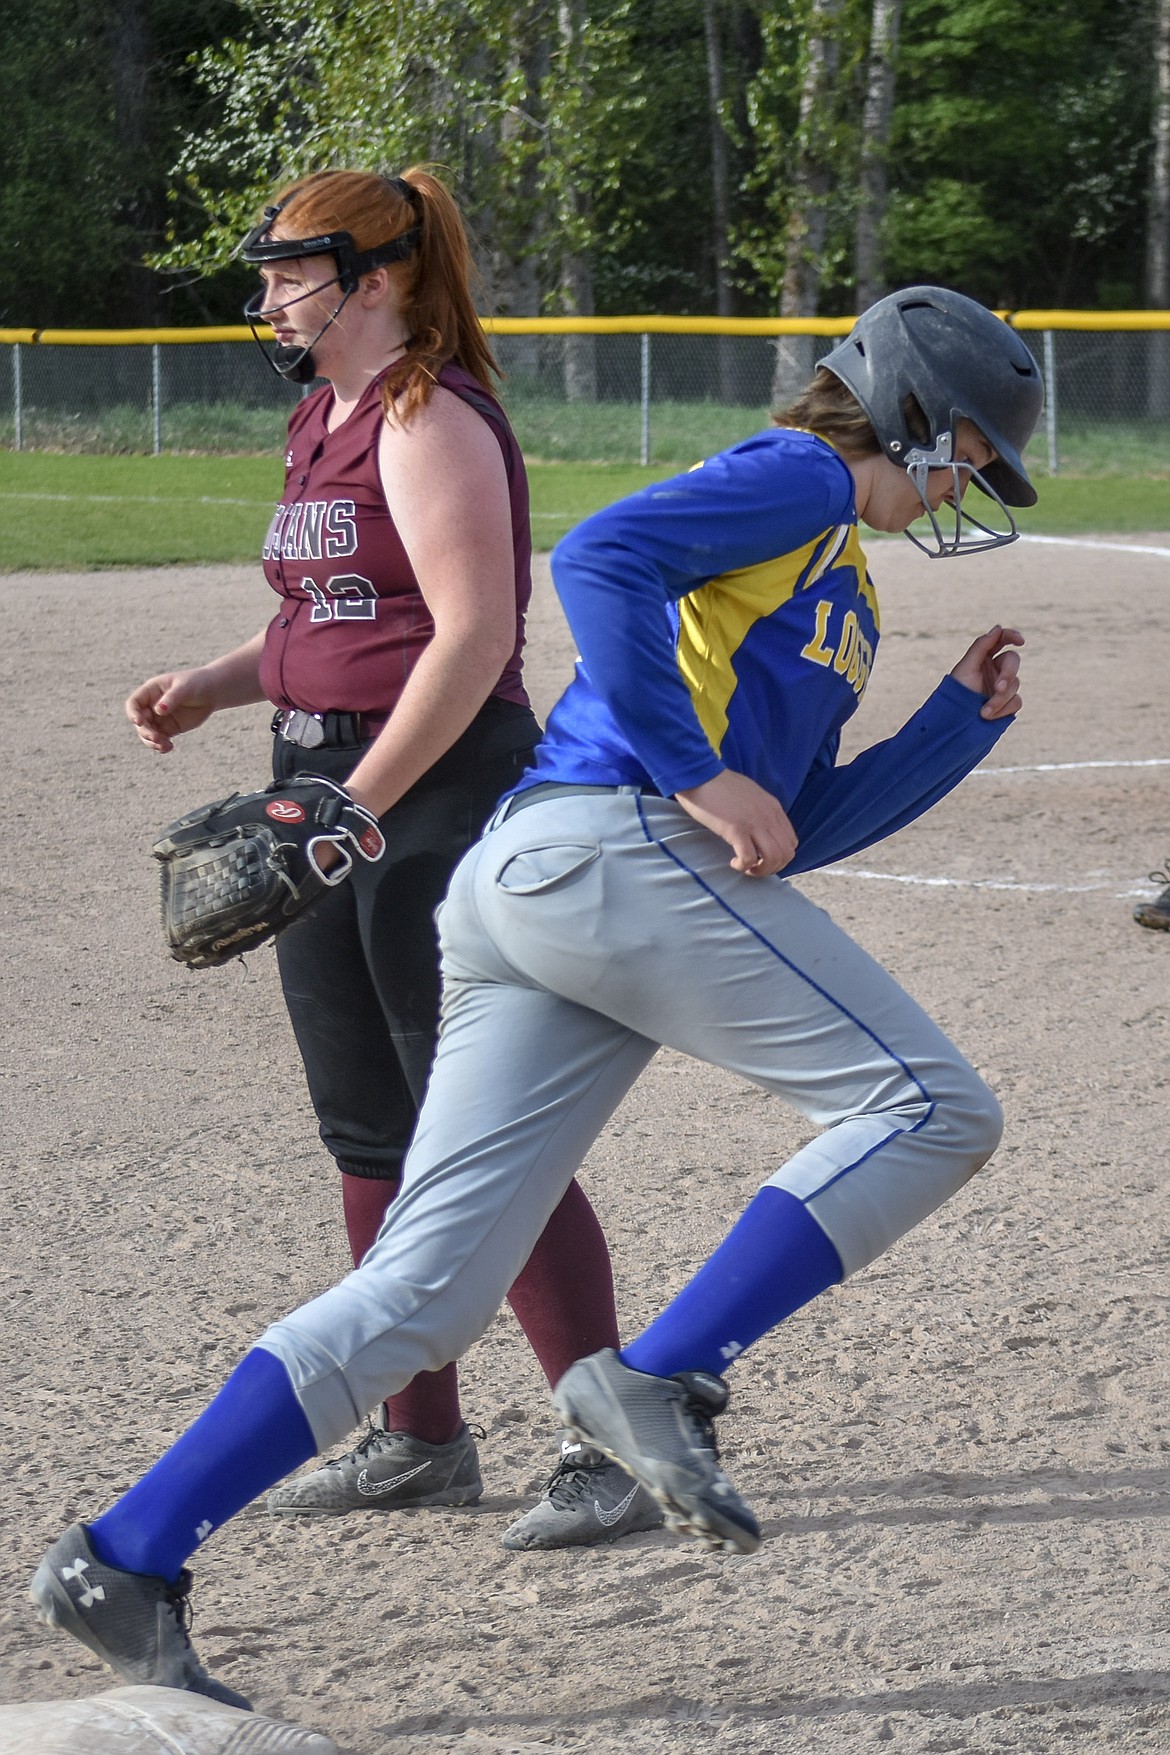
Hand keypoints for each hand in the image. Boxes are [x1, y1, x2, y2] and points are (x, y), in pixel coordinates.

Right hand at [125, 669, 218, 752]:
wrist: (212, 692)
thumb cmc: (197, 683)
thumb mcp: (184, 688)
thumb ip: (171, 698)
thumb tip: (158, 711)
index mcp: (150, 691)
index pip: (134, 704)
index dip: (133, 713)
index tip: (139, 722)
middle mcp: (152, 706)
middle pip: (140, 722)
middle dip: (146, 732)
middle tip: (157, 738)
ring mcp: (160, 719)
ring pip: (148, 734)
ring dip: (152, 742)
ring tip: (165, 746)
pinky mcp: (170, 729)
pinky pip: (160, 740)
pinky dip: (162, 746)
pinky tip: (169, 747)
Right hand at [675, 770, 797, 875]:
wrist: (700, 775)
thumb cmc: (719, 785)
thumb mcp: (751, 794)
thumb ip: (761, 810)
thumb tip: (761, 830)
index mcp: (774, 808)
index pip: (792, 842)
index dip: (780, 857)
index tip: (763, 858)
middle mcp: (769, 816)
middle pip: (786, 854)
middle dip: (772, 867)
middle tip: (755, 867)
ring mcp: (754, 823)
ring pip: (772, 859)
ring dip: (760, 870)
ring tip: (746, 868)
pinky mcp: (736, 830)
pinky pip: (749, 858)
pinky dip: (743, 866)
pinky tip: (733, 862)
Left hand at [950, 625, 1024, 720]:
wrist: (953, 723)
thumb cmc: (955, 693)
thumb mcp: (965, 668)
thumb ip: (981, 646)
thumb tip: (998, 627)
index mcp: (983, 657)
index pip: (1001, 640)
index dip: (1012, 636)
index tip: (1020, 641)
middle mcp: (995, 669)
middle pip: (1013, 662)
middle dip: (1007, 675)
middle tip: (998, 688)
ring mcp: (1003, 687)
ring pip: (1015, 684)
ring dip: (1000, 699)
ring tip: (983, 713)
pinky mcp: (1007, 704)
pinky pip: (1016, 702)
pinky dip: (1004, 709)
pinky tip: (989, 717)